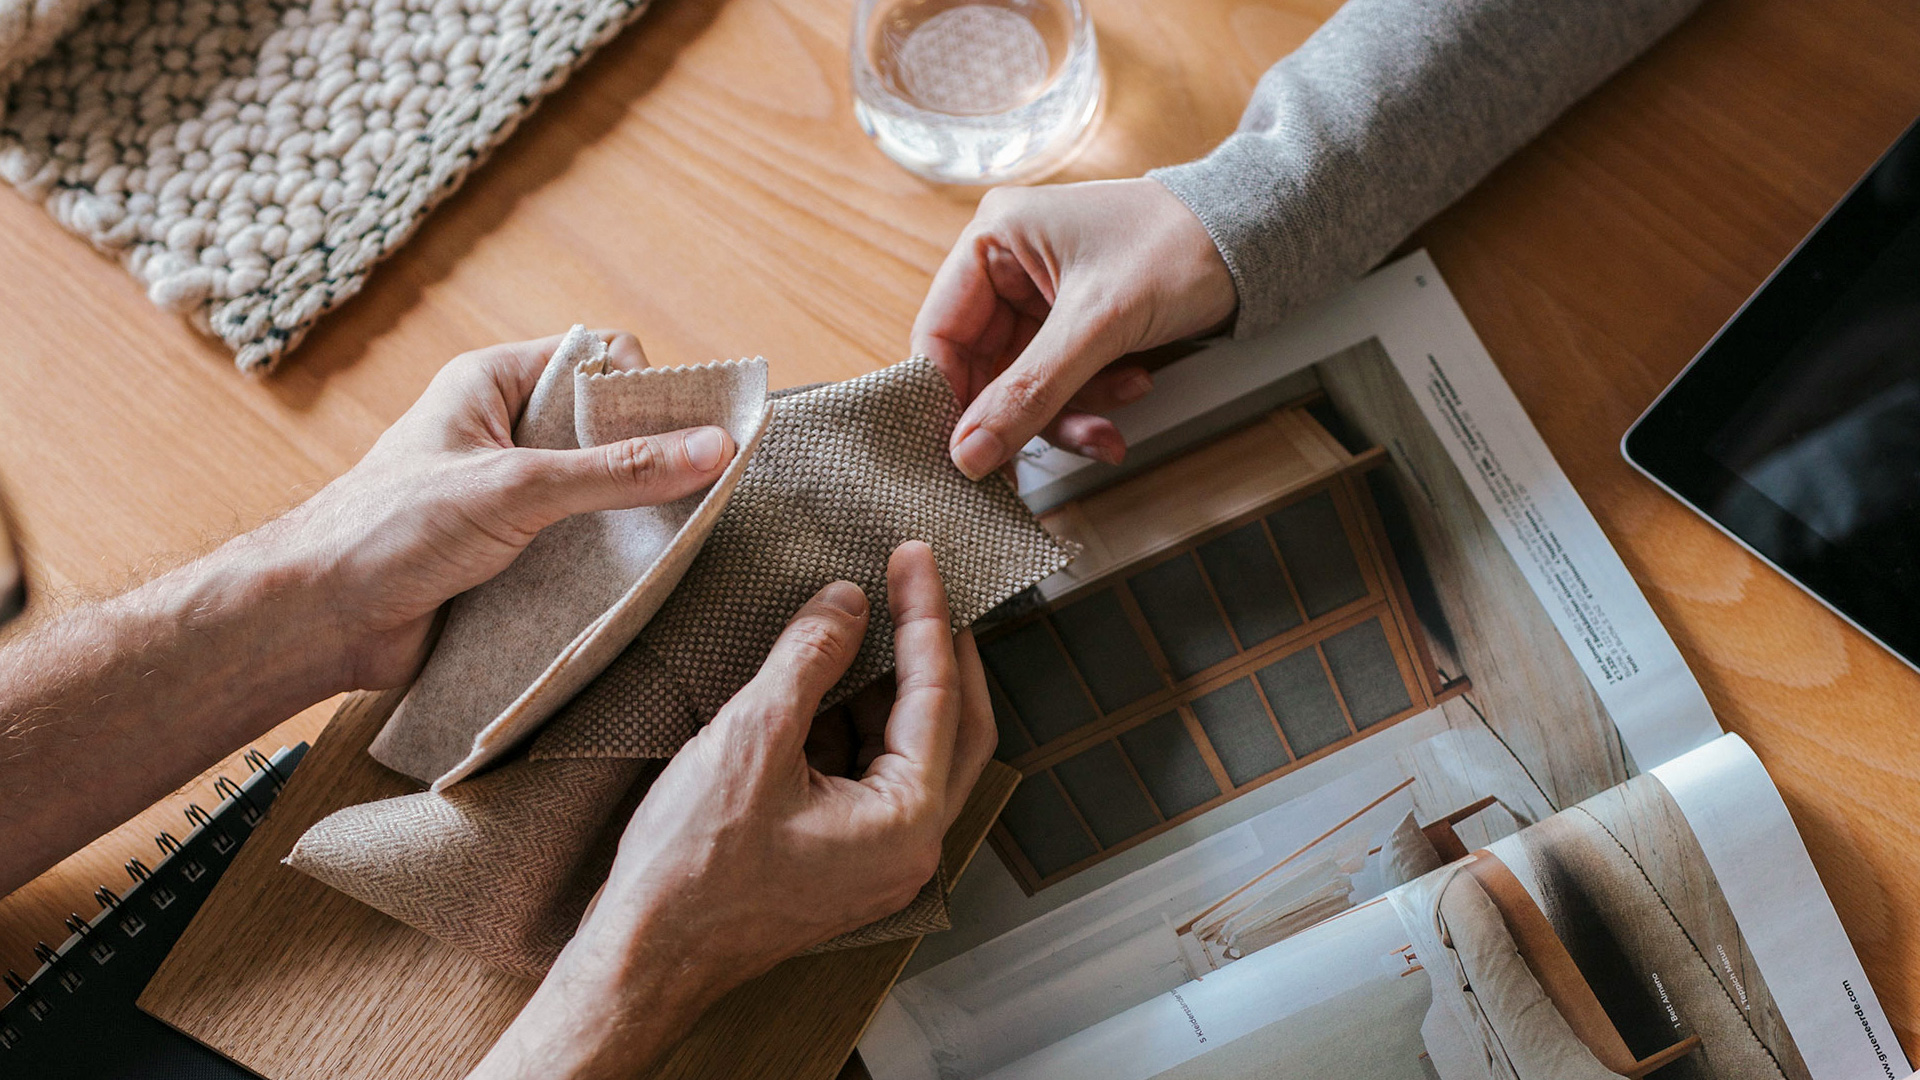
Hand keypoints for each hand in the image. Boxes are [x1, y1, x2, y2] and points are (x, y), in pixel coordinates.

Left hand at [266, 331, 735, 690]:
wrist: (320, 620)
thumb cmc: (388, 530)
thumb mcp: (517, 488)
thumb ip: (617, 471)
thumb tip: (713, 448)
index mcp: (492, 386)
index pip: (595, 359)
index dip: (642, 390)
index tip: (677, 437)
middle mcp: (502, 433)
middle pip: (604, 428)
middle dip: (644, 458)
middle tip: (681, 493)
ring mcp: (506, 495)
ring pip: (595, 492)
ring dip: (625, 518)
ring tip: (661, 541)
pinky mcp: (508, 553)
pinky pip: (576, 545)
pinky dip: (603, 561)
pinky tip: (626, 580)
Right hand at [471, 541, 996, 1079]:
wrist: (641, 956)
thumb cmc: (692, 869)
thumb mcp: (754, 737)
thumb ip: (811, 658)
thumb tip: (847, 602)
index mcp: (908, 822)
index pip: (939, 696)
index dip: (926, 614)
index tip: (915, 556)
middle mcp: (910, 847)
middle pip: (951, 726)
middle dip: (931, 651)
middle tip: (912, 583)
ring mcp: (877, 859)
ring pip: (906, 750)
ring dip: (884, 686)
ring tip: (853, 623)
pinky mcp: (841, 859)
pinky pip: (866, 776)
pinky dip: (849, 724)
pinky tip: (816, 684)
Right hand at [915, 177, 1237, 479]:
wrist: (1253, 238)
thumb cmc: (1178, 245)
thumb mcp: (1097, 323)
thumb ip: (1030, 392)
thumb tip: (969, 454)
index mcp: (992, 240)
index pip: (939, 335)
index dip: (949, 399)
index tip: (965, 455)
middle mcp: (1008, 267)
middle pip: (983, 370)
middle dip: (1026, 416)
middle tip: (1041, 462)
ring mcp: (1041, 299)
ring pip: (1026, 386)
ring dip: (1068, 415)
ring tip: (1108, 430)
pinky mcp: (1074, 325)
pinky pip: (1061, 382)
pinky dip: (1092, 401)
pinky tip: (1133, 389)